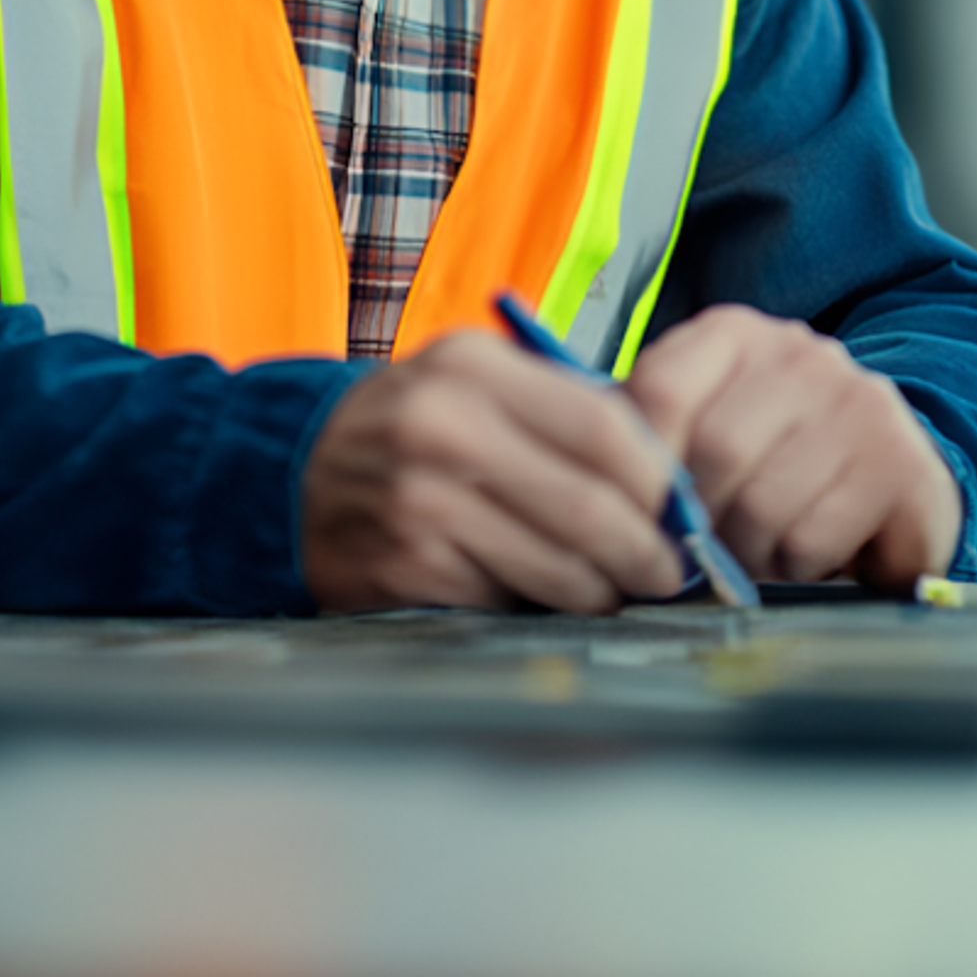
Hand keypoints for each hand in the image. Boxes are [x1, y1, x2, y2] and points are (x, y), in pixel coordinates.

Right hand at [301, 329, 686, 612]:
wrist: (297, 471)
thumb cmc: (413, 427)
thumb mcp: (476, 381)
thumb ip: (564, 410)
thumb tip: (670, 472)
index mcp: (472, 367)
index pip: (604, 427)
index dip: (658, 479)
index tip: (679, 509)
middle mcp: (441, 427)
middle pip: (588, 507)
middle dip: (644, 552)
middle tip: (664, 571)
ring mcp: (419, 502)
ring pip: (558, 569)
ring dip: (600, 592)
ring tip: (609, 588)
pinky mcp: (406, 568)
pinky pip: (507, 603)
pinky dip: (534, 609)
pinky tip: (532, 595)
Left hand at [626, 305, 962, 590]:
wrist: (890, 474)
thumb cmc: (774, 457)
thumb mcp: (706, 424)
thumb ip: (651, 440)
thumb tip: (600, 485)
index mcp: (735, 335)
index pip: (663, 389)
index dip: (642, 464)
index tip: (639, 511)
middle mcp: (800, 355)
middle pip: (715, 452)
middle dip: (701, 522)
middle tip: (704, 549)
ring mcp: (857, 402)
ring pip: (763, 506)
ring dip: (749, 553)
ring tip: (758, 550)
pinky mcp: (900, 463)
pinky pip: (812, 538)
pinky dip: (795, 566)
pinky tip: (805, 553)